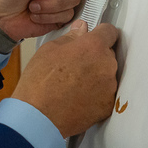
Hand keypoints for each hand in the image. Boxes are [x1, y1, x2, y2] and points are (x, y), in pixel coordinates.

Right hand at [13, 21, 118, 137]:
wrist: (38, 117)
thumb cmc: (39, 82)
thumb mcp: (49, 50)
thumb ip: (70, 37)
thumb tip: (81, 30)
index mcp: (94, 46)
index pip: (110, 32)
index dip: (101, 33)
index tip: (94, 38)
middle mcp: (107, 65)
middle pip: (108, 54)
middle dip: (95, 57)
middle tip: (75, 65)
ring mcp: (109, 87)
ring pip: (106, 75)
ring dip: (95, 76)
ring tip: (74, 85)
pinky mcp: (107, 106)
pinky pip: (105, 94)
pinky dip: (95, 95)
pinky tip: (77, 98)